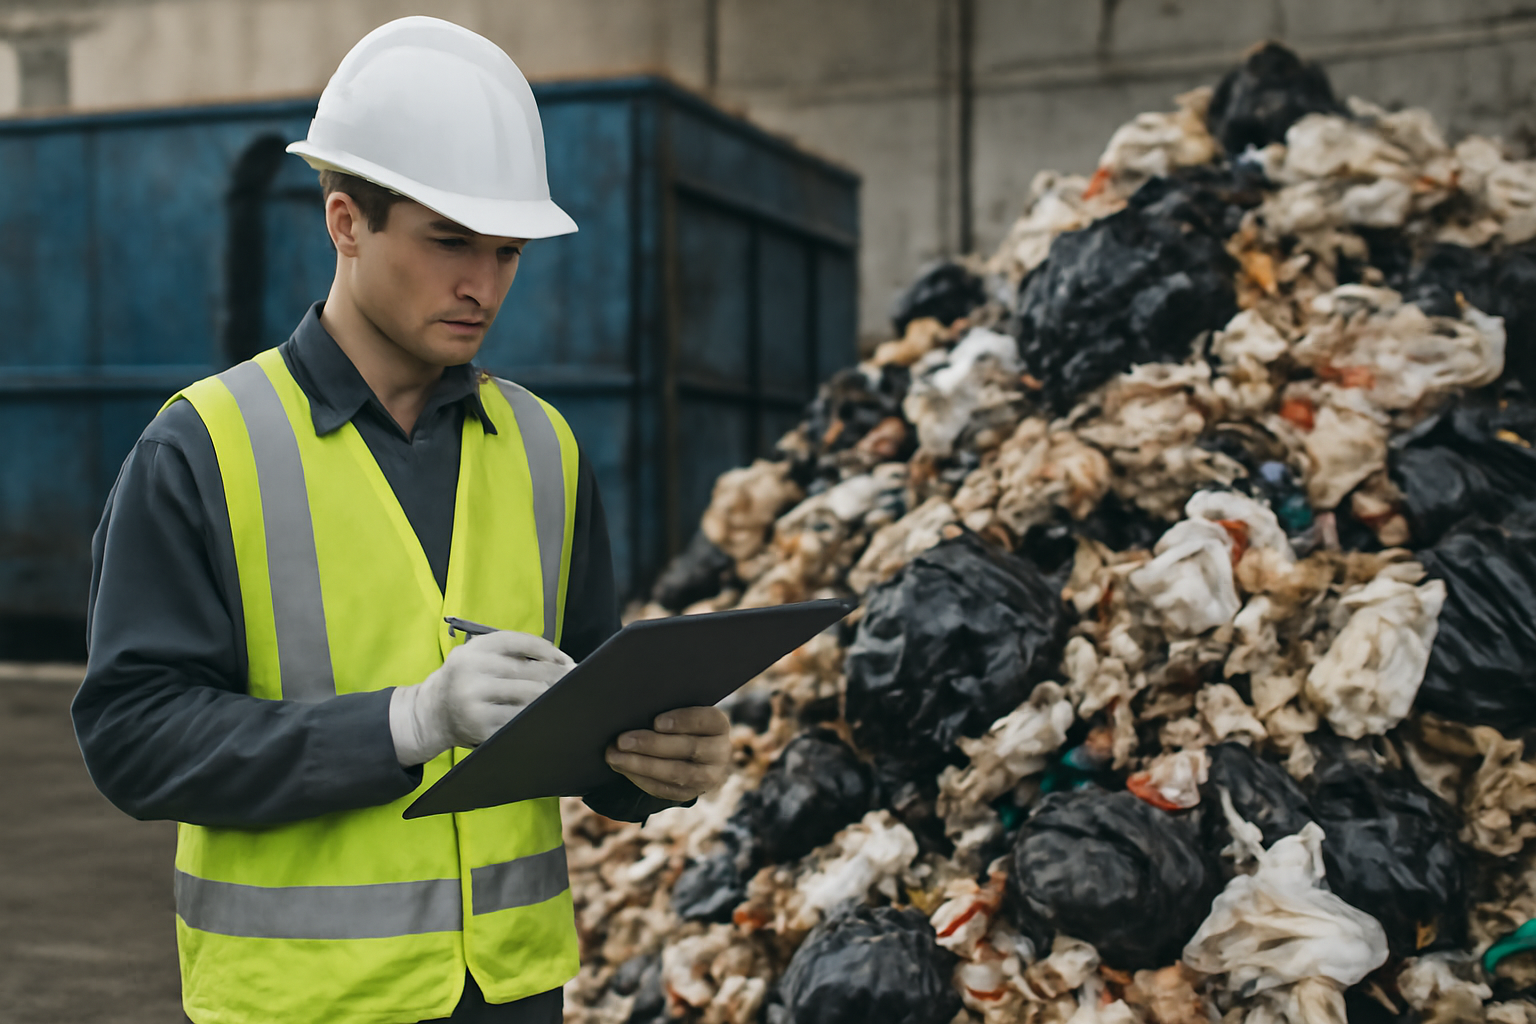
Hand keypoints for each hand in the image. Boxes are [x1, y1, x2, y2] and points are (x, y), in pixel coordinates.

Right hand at [389, 631, 573, 765]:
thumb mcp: (477, 656)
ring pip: (528, 698)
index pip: (519, 642)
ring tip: (563, 698)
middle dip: (557, 677)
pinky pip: (519, 721)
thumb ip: (511, 652)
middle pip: (529, 673)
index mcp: (473, 650)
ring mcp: (474, 702)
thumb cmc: (464, 679)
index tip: (565, 660)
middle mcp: (471, 673)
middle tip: (575, 681)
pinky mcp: (481, 727)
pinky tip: (546, 715)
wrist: (431, 712)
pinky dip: (536, 717)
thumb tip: (562, 661)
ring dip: (550, 698)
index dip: (548, 650)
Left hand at [605, 706, 730, 802]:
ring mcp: (708, 776)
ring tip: (615, 757)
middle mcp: (720, 752)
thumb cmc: (679, 722)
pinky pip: (665, 790)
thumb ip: (666, 710)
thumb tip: (634, 710)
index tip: (656, 722)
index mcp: (719, 725)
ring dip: (641, 765)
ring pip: (676, 773)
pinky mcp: (692, 793)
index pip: (705, 720)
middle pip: (687, 748)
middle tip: (622, 740)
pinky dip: (641, 779)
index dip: (682, 721)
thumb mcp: (681, 711)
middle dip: (651, 745)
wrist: (692, 752)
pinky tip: (623, 768)